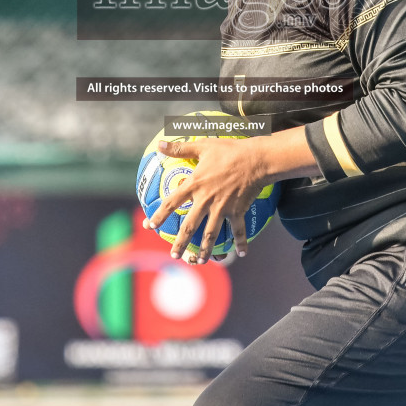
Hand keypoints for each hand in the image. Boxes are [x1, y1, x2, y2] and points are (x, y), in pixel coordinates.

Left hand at [145, 136, 267, 263]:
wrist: (256, 159)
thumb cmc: (229, 150)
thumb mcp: (202, 146)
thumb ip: (180, 148)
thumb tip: (159, 144)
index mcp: (195, 185)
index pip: (171, 203)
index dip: (159, 215)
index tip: (149, 226)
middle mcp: (206, 200)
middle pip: (189, 226)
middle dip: (180, 242)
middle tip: (174, 254)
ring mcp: (222, 208)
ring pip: (211, 234)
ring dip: (205, 249)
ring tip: (199, 261)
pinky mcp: (238, 211)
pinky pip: (238, 230)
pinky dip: (240, 242)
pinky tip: (241, 253)